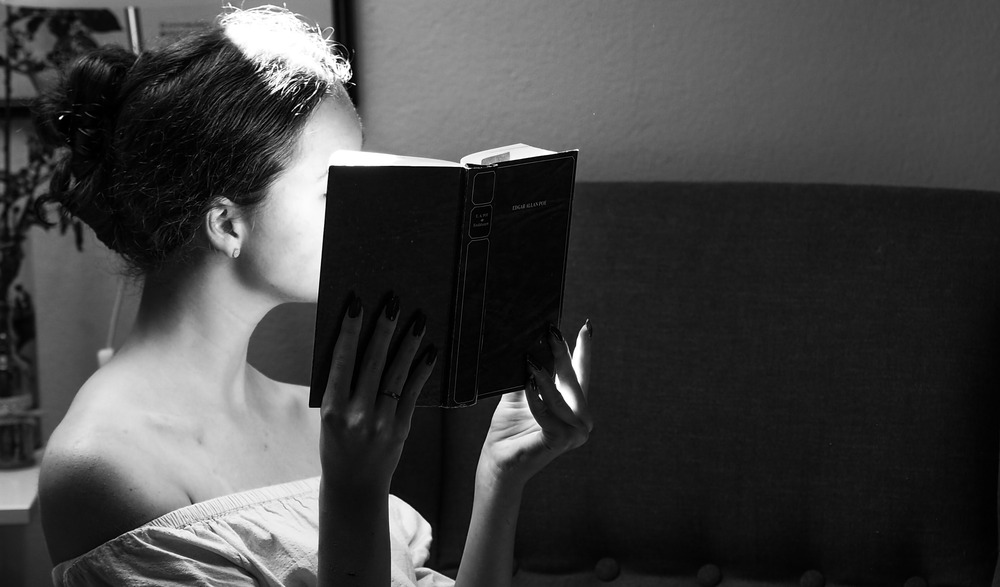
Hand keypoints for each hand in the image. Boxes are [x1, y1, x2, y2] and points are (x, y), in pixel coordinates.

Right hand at [319, 294, 435, 493]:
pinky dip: (421, 371)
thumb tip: (355, 345)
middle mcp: (356, 415)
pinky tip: (430, 352)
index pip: (342, 361)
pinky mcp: (401, 429)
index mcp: (332, 410)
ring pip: (396, 374)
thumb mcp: (328, 418)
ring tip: (418, 319)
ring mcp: (381, 423)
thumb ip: (339, 387)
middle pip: (372, 362)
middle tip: (393, 301)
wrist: (354, 488)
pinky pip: (412, 394)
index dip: (349, 331)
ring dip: (408, 343)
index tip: (357, 304)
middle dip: (383, 328)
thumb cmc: (336, 446)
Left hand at [479, 322, 593, 489]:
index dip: (583, 349)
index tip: (586, 326)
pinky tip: (527, 383)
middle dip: (562, 352)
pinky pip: (547, 411)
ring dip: (544, 375)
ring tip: (530, 359)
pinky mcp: (562, 439)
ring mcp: (575, 432)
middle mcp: (580, 419)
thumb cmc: (508, 430)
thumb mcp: (520, 394)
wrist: (498, 463)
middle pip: (572, 378)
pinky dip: (536, 397)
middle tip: (551, 330)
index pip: (580, 374)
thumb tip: (530, 341)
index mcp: (572, 406)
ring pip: (560, 394)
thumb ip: (531, 372)